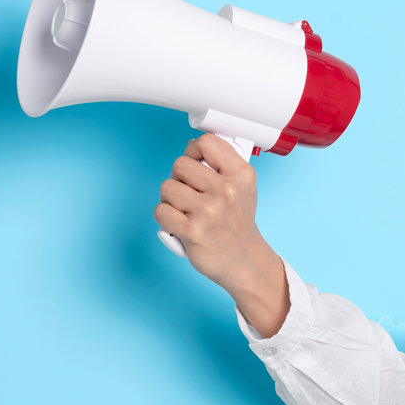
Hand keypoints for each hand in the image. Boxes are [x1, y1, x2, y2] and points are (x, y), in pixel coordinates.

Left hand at [153, 134, 289, 334]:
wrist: (244, 261)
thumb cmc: (237, 223)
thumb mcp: (243, 188)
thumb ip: (222, 166)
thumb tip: (192, 147)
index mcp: (241, 175)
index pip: (206, 143)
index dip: (193, 150)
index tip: (194, 162)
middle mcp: (226, 191)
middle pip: (179, 164)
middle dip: (179, 178)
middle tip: (188, 193)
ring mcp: (209, 212)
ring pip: (167, 187)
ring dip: (170, 199)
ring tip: (184, 209)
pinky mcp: (192, 232)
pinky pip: (161, 211)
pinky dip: (165, 217)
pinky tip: (179, 223)